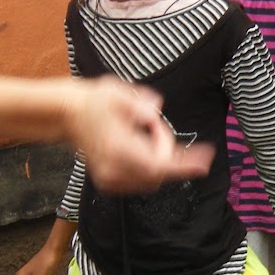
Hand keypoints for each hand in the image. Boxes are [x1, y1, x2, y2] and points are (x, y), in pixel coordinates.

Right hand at [69, 78, 212, 193]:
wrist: (69, 114)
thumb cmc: (95, 100)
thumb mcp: (115, 92)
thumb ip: (136, 102)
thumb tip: (154, 108)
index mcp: (116, 149)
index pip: (157, 165)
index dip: (183, 166)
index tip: (204, 162)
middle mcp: (112, 169)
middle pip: (158, 172)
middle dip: (166, 150)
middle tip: (154, 124)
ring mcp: (109, 179)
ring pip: (152, 179)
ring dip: (158, 157)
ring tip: (144, 131)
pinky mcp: (109, 183)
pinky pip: (141, 181)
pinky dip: (150, 166)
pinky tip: (141, 145)